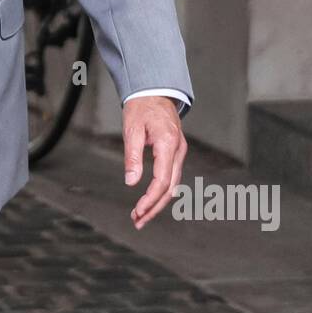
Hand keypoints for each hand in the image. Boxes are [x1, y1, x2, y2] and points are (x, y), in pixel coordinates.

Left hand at [122, 96, 186, 228]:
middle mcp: (178, 150)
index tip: (137, 211)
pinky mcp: (176, 152)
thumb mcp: (131, 128)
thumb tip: (131, 182)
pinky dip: (161, 191)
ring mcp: (180, 152)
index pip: (162, 180)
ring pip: (173, 185)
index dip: (150, 199)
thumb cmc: (141, 107)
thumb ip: (132, 156)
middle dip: (154, 207)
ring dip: (158, 202)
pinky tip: (150, 201)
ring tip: (140, 216)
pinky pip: (172, 177)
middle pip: (170, 188)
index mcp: (168, 143)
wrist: (155, 90)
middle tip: (137, 221)